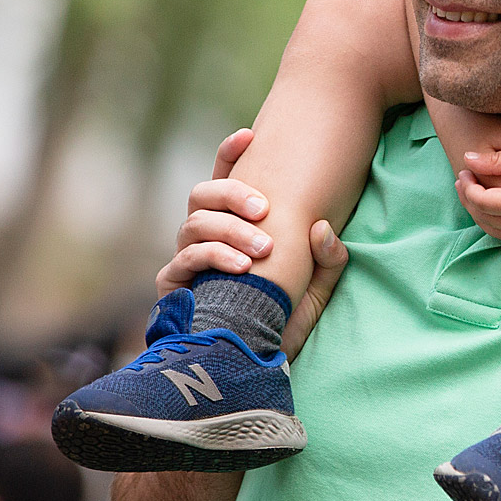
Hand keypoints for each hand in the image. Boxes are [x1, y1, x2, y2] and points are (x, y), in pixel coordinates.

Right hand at [154, 130, 348, 356]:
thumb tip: (323, 228)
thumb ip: (328, 258)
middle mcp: (206, 236)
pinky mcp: (173, 287)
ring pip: (194, 223)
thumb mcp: (318, 288)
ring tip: (262, 250)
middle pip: (203, 194)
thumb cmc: (282, 320)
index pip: (226, 179)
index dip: (230, 153)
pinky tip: (241, 267)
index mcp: (236, 225)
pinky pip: (185, 260)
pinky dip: (214, 258)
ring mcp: (186, 259)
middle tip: (264, 208)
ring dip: (231, 231)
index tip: (249, 135)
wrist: (251, 365)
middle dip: (233, 194)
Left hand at [456, 140, 500, 249]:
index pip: (480, 202)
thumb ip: (493, 161)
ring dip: (486, 217)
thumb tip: (466, 159)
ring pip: (500, 234)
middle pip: (486, 220)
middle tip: (466, 184)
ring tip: (480, 197)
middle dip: (471, 201)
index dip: (467, 187)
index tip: (464, 172)